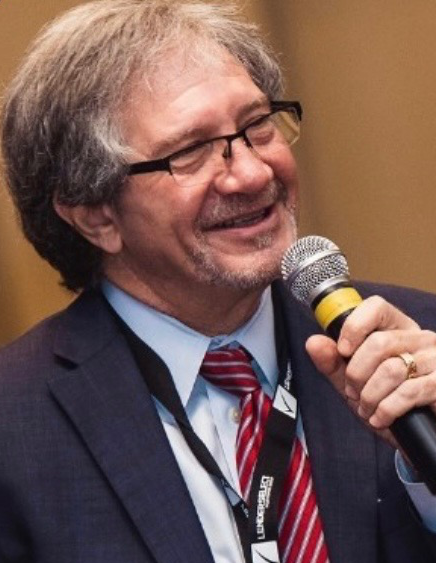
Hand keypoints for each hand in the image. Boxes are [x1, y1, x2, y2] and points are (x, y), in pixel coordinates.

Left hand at [305, 296, 435, 447]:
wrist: (417, 437)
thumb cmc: (386, 403)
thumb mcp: (353, 383)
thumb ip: (333, 363)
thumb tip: (313, 342)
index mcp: (397, 329)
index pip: (376, 307)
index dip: (354, 327)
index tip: (343, 351)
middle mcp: (420, 338)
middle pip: (378, 343)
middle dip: (356, 373)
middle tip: (353, 392)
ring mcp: (435, 359)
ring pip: (391, 369)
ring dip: (370, 395)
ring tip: (366, 408)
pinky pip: (408, 392)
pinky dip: (386, 409)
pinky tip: (380, 419)